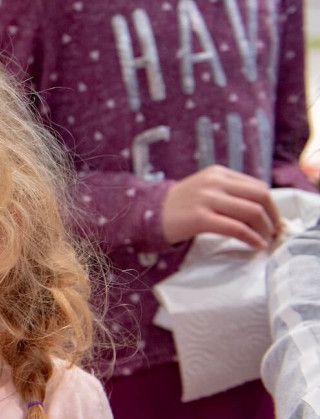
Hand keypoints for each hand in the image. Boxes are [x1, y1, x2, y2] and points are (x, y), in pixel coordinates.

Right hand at [161, 165, 279, 247]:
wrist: (145, 213)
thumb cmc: (179, 206)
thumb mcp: (205, 190)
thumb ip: (229, 192)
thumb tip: (261, 210)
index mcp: (218, 173)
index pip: (258, 186)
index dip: (272, 206)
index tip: (273, 221)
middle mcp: (214, 182)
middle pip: (260, 196)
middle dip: (273, 216)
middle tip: (273, 232)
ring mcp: (206, 199)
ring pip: (252, 211)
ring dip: (264, 229)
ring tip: (264, 240)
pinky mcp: (199, 217)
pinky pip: (235, 228)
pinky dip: (251, 238)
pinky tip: (254, 245)